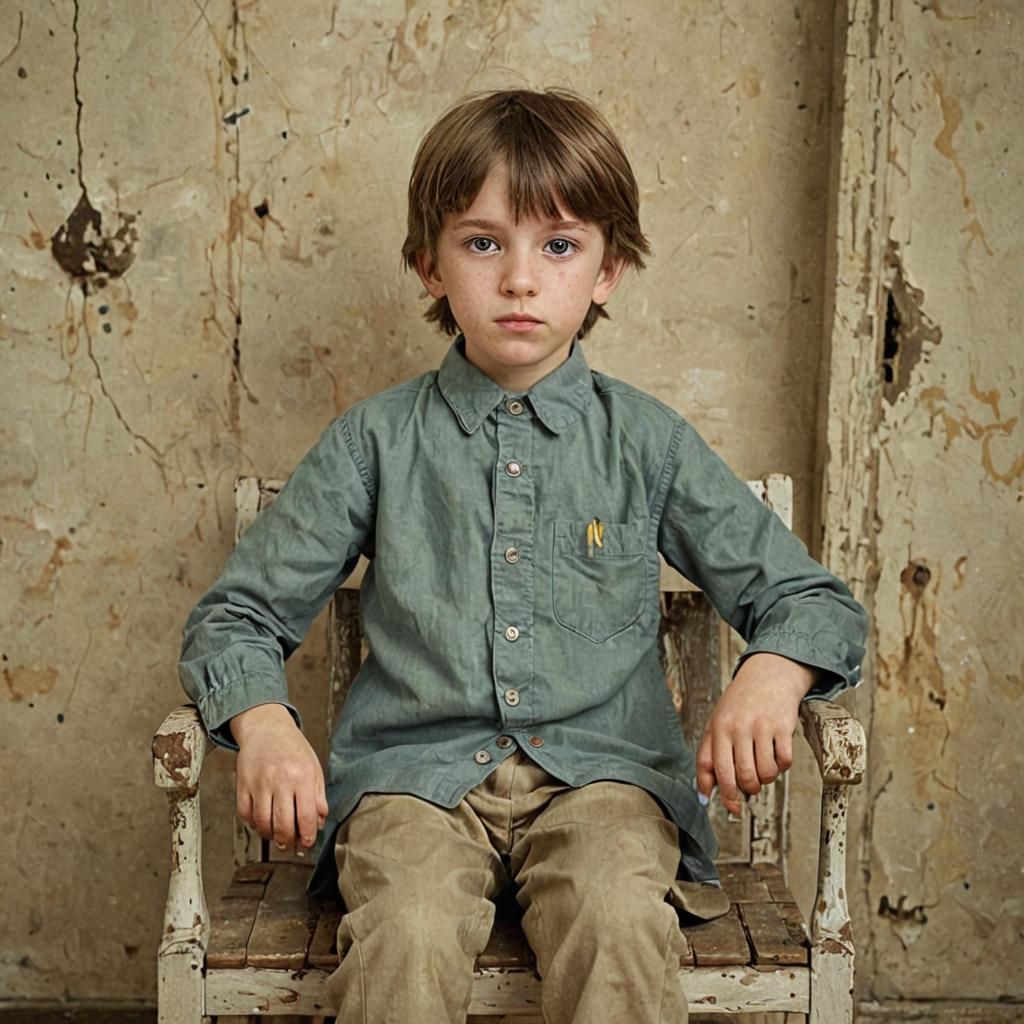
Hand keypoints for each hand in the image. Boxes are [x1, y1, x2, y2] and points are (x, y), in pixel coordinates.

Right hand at [231, 703, 328, 852]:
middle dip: (289, 841)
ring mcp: (259, 783)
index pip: (306, 817)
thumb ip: (318, 796)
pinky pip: (246, 815)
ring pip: (263, 824)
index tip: (307, 843)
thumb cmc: (292, 748)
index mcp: (302, 776)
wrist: (266, 728)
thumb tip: (319, 822)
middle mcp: (280, 780)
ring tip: (278, 836)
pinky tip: (263, 823)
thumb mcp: (313, 768)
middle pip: (283, 825)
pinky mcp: (243, 784)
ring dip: (271, 836)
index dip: (308, 836)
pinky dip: (254, 825)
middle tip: (291, 844)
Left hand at [696, 653, 817, 814]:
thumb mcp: (717, 725)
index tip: (732, 807)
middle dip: (748, 789)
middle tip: (751, 785)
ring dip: (766, 778)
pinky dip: (782, 766)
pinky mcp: (783, 727)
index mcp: (719, 728)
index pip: (717, 770)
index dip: (724, 794)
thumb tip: (705, 794)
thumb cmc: (739, 704)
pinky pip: (784, 762)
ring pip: (765, 773)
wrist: (768, 676)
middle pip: (743, 776)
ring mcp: (762, 727)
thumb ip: (708, 757)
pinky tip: (776, 754)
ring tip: (763, 766)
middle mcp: (739, 727)